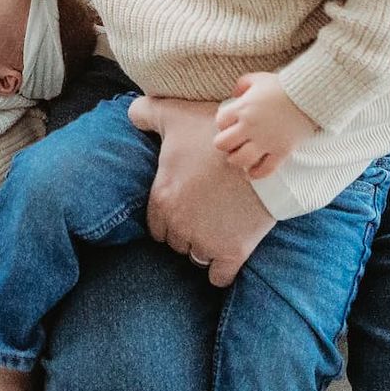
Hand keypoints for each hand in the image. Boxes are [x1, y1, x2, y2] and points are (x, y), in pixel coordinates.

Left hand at [130, 95, 275, 286]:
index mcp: (161, 199)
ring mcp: (205, 241)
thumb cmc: (213, 132)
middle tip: (204, 216)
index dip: (168, 219)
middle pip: (176, 242)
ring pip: (196, 258)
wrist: (259, 151)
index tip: (183, 210)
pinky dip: (221, 272)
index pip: (155, 227)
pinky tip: (226, 257)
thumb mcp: (173, 114)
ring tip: (217, 231)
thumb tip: (130, 114)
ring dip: (204, 249)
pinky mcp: (232, 252)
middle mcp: (178, 225)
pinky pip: (218, 277)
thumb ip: (144, 113)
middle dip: (187, 232)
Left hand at [213, 72, 315, 178]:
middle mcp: (250, 127)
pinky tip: (252, 171)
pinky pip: (264, 170)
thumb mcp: (258, 78)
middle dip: (224, 144)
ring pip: (239, 160)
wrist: (309, 96)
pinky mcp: (281, 151)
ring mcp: (266, 141)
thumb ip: (241, 84)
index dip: (223, 123)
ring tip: (241, 156)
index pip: (220, 122)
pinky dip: (256, 173)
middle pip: (223, 144)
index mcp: (243, 108)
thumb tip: (234, 94)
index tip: (230, 124)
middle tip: (232, 142)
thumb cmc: (283, 86)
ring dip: (236, 159)